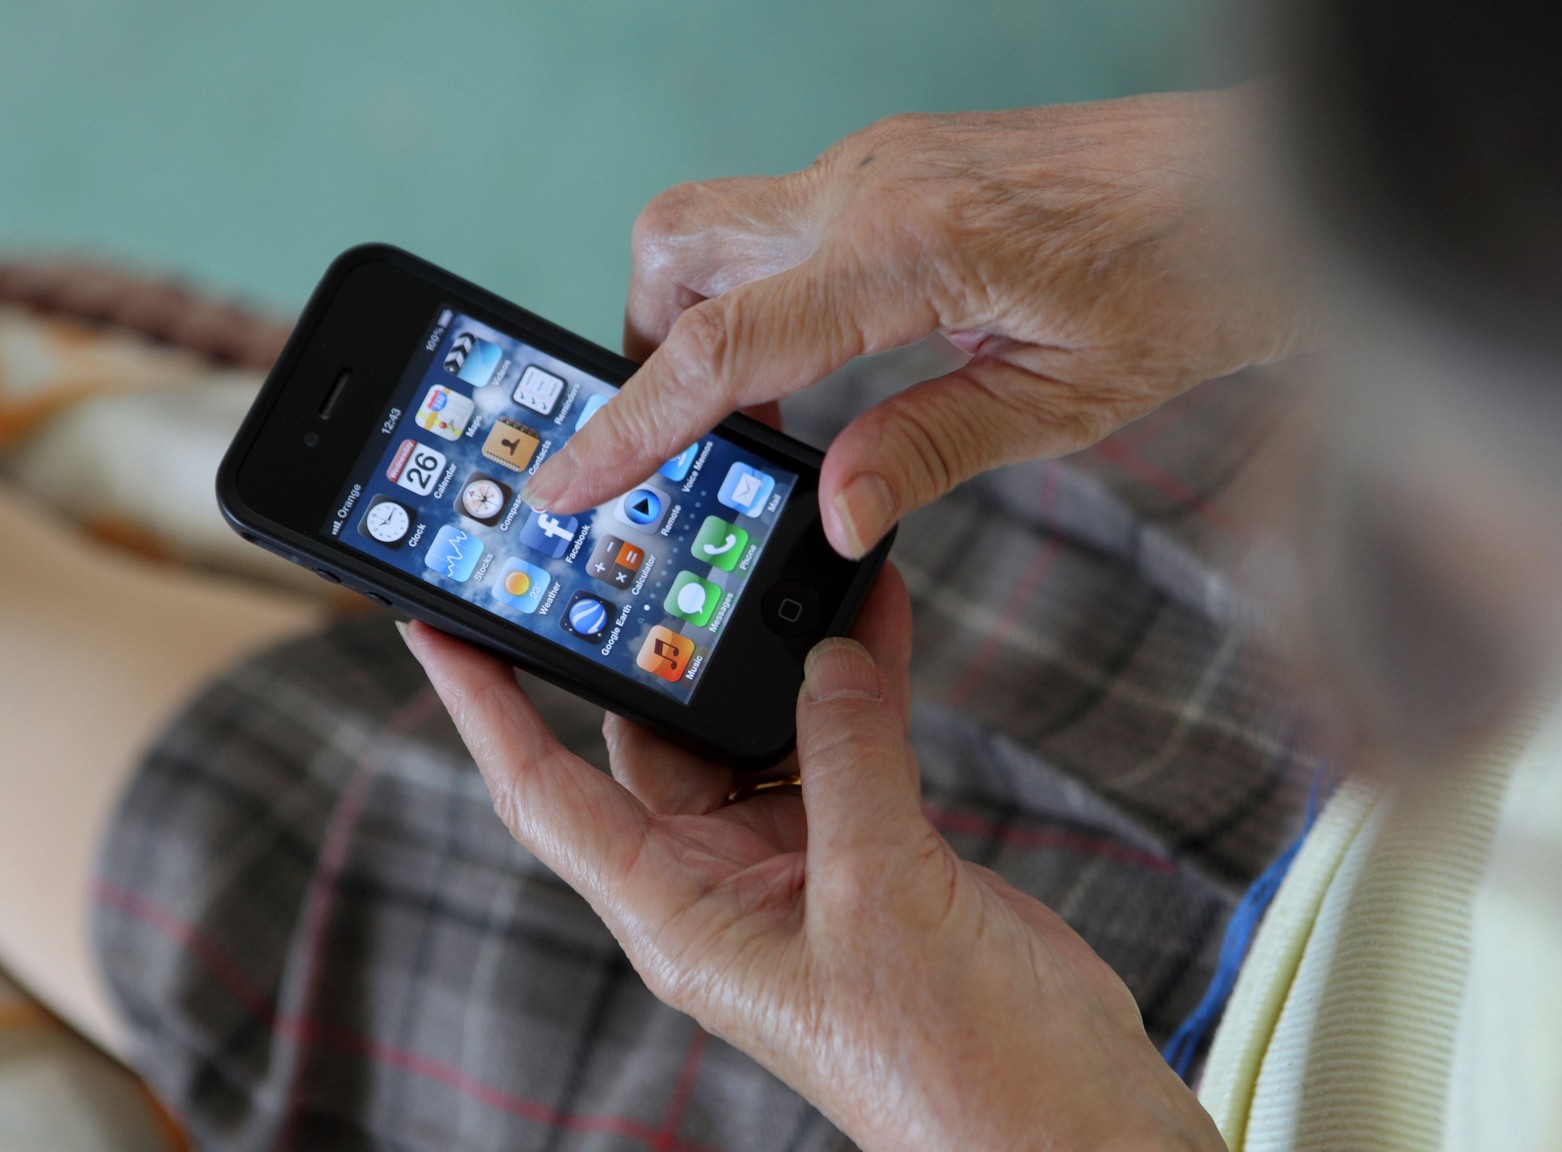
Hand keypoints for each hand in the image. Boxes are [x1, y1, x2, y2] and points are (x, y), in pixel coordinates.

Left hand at [401, 566, 1222, 1151]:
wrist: (1051, 1116)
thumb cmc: (945, 1062)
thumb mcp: (878, 898)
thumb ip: (847, 762)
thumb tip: (825, 658)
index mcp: (680, 916)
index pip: (545, 792)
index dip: (482, 708)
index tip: (436, 625)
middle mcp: (722, 884)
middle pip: (656, 739)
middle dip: (653, 645)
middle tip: (648, 541)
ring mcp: (799, 864)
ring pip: (758, 730)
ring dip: (770, 652)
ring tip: (773, 554)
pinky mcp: (872, 849)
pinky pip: (844, 741)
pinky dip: (858, 678)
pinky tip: (872, 611)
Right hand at [523, 88, 1311, 556]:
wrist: (1260, 186)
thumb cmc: (1188, 286)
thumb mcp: (1065, 404)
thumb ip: (930, 452)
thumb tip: (830, 515)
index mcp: (907, 252)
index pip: (720, 348)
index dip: (631, 427)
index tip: (568, 482)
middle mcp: (874, 183)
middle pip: (677, 244)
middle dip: (641, 342)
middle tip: (677, 436)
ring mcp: (887, 158)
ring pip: (724, 220)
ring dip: (704, 310)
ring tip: (755, 412)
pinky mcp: (908, 159)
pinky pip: (789, 216)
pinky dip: (769, 287)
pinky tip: (828, 355)